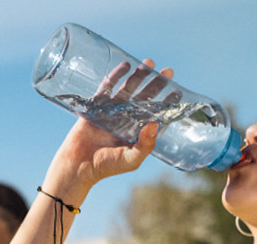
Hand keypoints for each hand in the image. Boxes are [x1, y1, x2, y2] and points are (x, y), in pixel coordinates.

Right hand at [45, 59, 177, 195]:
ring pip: (128, 89)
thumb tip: (155, 123)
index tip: (178, 91)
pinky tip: (125, 65)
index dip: (167, 102)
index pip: (156, 113)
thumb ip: (146, 145)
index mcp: (137, 131)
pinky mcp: (97, 107)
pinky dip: (115, 75)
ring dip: (139, 76)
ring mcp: (111, 112)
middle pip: (145, 97)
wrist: (78, 166)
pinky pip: (107, 87)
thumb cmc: (106, 166)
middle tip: (168, 71)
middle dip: (156, 84)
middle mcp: (126, 119)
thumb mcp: (131, 159)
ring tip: (149, 63)